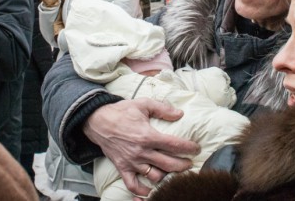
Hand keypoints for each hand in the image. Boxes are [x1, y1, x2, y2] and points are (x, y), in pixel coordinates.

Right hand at [83, 98, 199, 198]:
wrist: (98, 121)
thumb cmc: (122, 111)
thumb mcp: (143, 104)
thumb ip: (163, 109)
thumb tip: (180, 113)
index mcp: (148, 136)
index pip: (174, 145)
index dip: (188, 148)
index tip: (196, 148)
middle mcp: (141, 151)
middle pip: (168, 164)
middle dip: (183, 165)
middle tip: (190, 163)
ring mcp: (132, 162)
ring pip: (154, 176)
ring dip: (166, 176)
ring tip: (174, 173)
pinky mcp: (122, 168)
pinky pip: (132, 185)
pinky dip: (142, 191)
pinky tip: (151, 190)